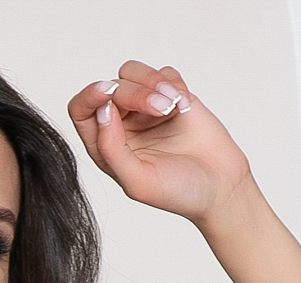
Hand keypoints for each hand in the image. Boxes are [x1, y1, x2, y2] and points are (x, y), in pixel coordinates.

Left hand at [68, 61, 253, 228]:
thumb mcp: (138, 181)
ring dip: (153, 82)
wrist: (218, 186)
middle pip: (112, 86)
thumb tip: (102, 110)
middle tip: (162, 109)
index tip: (109, 92)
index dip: (90, 95)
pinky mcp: (171, 95)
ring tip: (173, 106)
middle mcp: (120, 125)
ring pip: (133, 72)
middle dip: (136, 92)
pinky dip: (173, 83)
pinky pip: (163, 72)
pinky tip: (185, 107)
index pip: (81, 110)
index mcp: (104, 147)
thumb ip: (112, 149)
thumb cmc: (177, 191)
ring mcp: (145, 108)